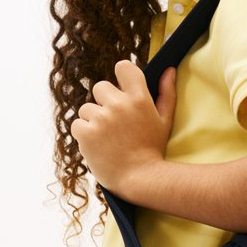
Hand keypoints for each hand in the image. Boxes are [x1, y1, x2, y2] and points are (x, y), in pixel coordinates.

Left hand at [71, 60, 176, 196]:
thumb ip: (166, 93)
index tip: (122, 90)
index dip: (121, 76)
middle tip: (116, 124)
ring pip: (87, 108)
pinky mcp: (86, 133)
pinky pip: (77, 124)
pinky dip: (84, 134)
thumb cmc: (153, 150)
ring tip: (108, 139)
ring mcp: (101, 119)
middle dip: (105, 103)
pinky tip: (98, 146)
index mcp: (139, 98)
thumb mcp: (164, 121)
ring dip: (93, 120)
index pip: (123, 67)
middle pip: (100, 87)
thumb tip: (168, 70)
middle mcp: (119, 105)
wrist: (140, 179)